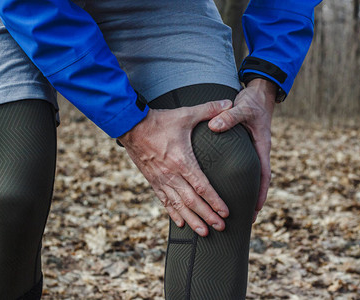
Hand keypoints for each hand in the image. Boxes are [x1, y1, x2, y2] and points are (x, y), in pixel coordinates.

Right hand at [118, 100, 232, 236]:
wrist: (130, 126)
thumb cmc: (160, 121)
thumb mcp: (185, 114)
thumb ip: (208, 109)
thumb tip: (228, 102)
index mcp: (182, 161)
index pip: (202, 186)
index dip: (214, 201)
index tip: (226, 212)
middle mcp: (171, 175)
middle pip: (192, 201)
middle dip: (207, 216)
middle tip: (221, 228)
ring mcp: (160, 180)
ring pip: (178, 205)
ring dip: (192, 220)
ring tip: (204, 232)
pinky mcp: (152, 181)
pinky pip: (164, 201)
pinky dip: (173, 213)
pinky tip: (181, 223)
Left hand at [208, 79, 276, 222]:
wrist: (259, 93)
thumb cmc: (252, 101)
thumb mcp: (242, 108)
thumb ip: (228, 116)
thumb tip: (214, 126)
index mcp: (262, 146)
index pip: (264, 175)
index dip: (260, 193)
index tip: (255, 210)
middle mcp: (258, 152)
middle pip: (258, 181)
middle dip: (253, 199)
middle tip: (247, 219)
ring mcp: (252, 150)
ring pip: (251, 175)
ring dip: (246, 191)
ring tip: (237, 209)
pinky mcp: (245, 147)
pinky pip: (243, 166)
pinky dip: (238, 178)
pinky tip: (228, 186)